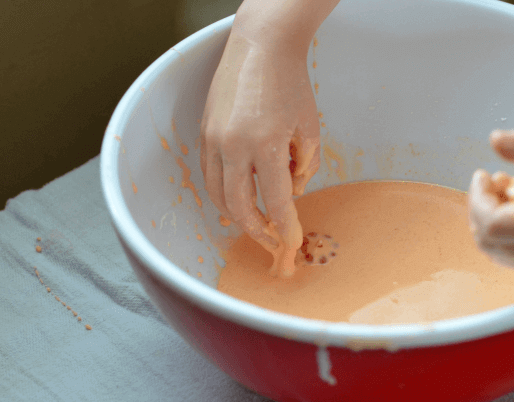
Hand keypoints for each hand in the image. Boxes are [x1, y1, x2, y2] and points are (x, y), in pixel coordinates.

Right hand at [200, 29, 319, 276]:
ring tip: (255, 224)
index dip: (285, 227)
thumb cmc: (290, 84)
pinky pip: (209, 174)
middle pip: (239, 207)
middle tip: (272, 240)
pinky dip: (222, 193)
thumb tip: (292, 192)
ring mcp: (213, 139)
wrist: (261, 46)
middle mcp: (233, 146)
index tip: (292, 242)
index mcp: (265, 145)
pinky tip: (237, 198)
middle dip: (257, 231)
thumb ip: (305, 166)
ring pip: (217, 195)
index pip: (276, 201)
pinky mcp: (204, 132)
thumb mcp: (309, 127)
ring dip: (235, 216)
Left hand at [468, 127, 513, 275]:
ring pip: (497, 253)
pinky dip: (504, 234)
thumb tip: (494, 140)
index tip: (483, 175)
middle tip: (495, 181)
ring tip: (508, 192)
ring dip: (489, 222)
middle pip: (489, 242)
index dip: (478, 200)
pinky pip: (513, 257)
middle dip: (480, 209)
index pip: (496, 225)